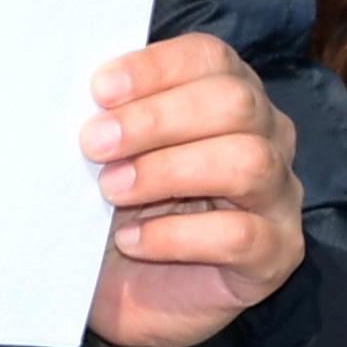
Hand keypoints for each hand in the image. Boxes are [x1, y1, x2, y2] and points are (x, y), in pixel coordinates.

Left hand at [84, 34, 305, 346]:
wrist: (121, 288)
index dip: (156, 67)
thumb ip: (104, 118)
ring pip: (248, 162)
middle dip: (156, 119)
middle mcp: (267, 138)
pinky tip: (132, 241)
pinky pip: (241, 235)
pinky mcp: (277, 253)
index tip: (98, 90)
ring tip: (111, 190)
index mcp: (226, 96)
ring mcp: (279, 196)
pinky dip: (177, 235)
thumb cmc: (113, 205)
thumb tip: (68, 93)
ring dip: (168, 172)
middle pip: (235, 103)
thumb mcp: (104, 154)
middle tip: (94, 145)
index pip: (210, 57)